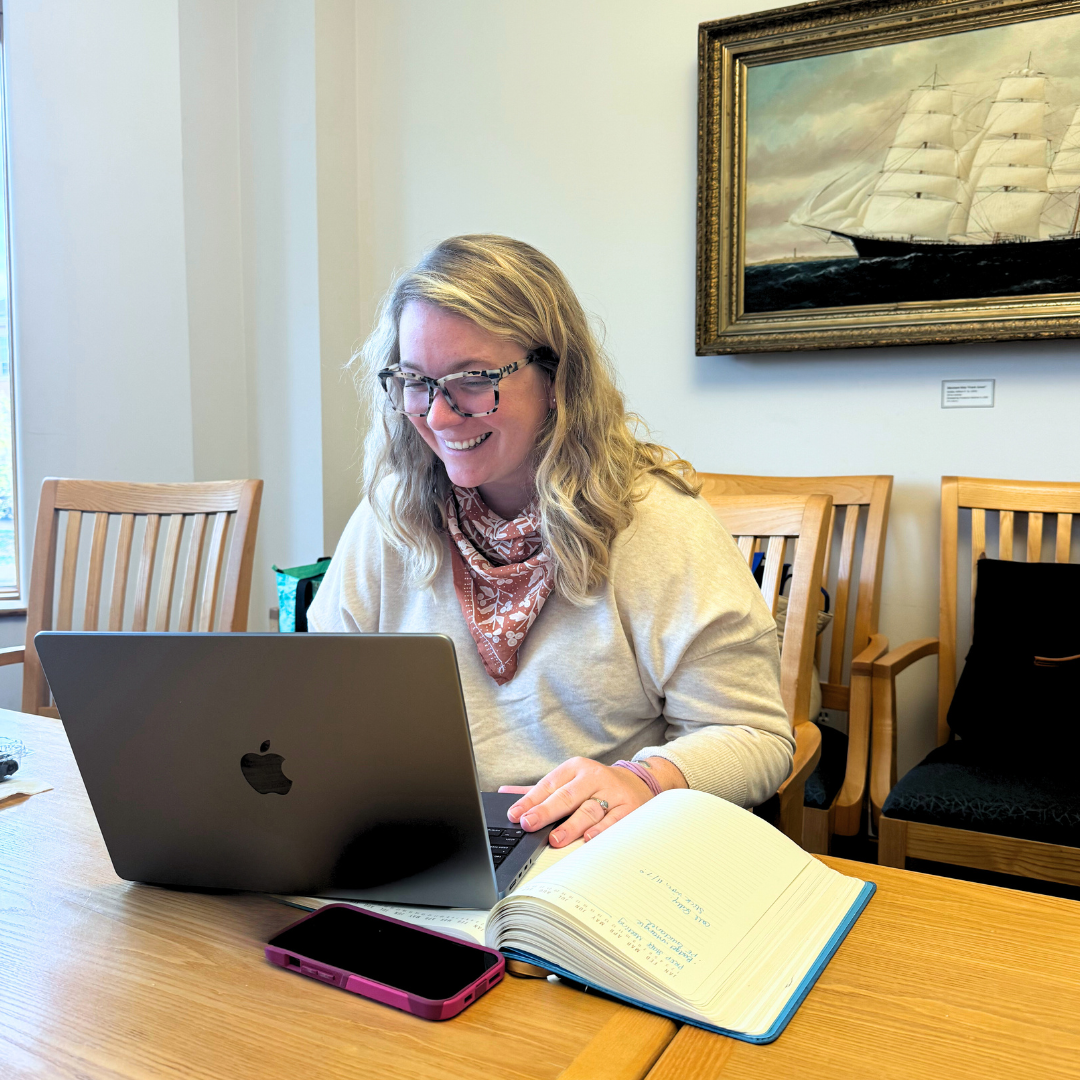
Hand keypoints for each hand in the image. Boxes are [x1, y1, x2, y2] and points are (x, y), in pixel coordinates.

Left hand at [499, 757, 656, 846]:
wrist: (637, 782)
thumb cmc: (595, 785)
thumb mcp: (568, 781)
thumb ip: (538, 790)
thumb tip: (504, 794)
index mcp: (575, 768)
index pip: (548, 785)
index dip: (530, 801)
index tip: (514, 815)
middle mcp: (593, 777)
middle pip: (566, 796)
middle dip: (546, 811)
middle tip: (529, 824)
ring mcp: (612, 792)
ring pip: (589, 809)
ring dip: (571, 825)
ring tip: (555, 838)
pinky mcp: (629, 807)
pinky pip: (613, 821)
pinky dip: (601, 830)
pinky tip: (588, 839)